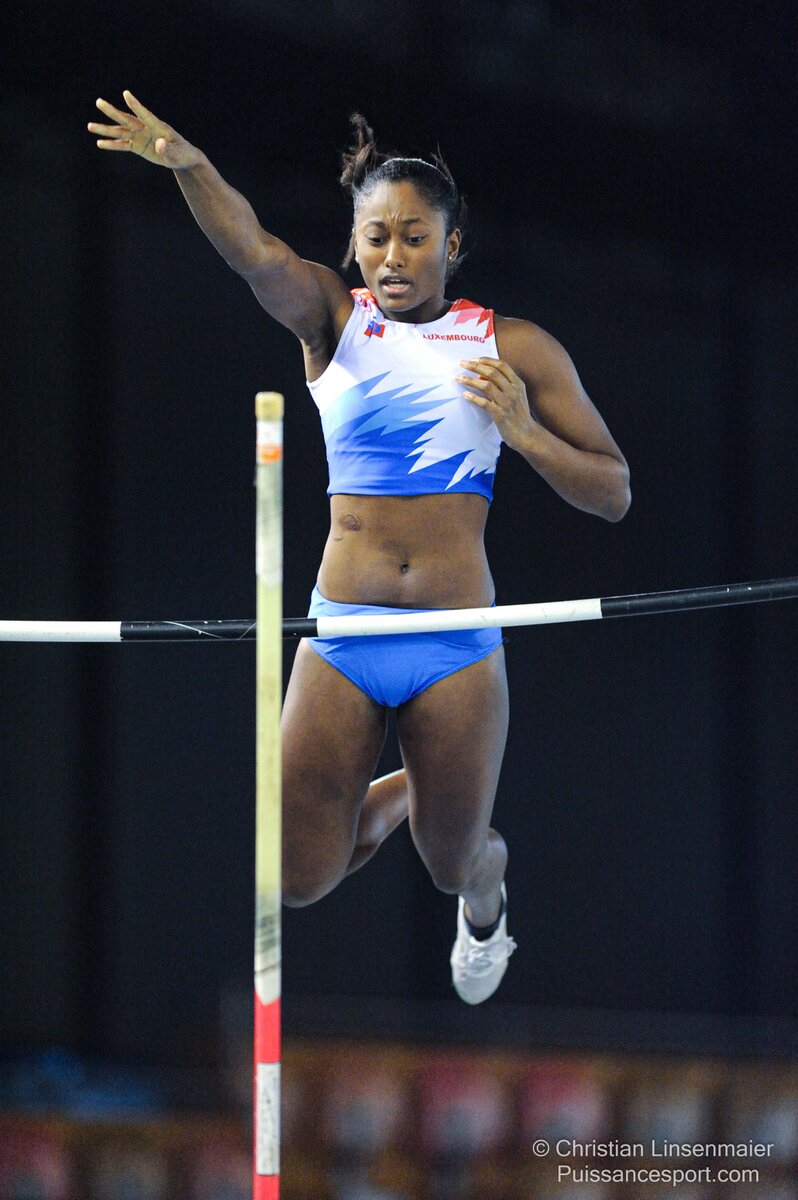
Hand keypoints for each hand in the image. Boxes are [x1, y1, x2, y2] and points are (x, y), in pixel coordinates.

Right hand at [87, 90, 202, 169]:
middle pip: (127, 119)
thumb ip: (168, 150)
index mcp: (158, 126)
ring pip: (121, 131)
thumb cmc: (182, 153)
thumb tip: (159, 144)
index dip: (136, 105)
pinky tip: (99, 143)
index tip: (126, 94)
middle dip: (113, 112)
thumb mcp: (178, 154)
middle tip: (98, 102)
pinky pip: (123, 145)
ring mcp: (140, 136)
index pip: (145, 114)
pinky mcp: (138, 146)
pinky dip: (112, 145)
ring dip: (106, 129)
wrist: (181, 158)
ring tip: (90, 126)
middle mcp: (146, 128)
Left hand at [456, 357, 536, 449]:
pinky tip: (465, 395)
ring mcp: (507, 403)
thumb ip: (500, 385)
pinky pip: (484, 403)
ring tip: (458, 378)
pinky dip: (473, 398)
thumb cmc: (518, 414)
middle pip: (492, 372)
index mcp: (517, 383)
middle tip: (462, 364)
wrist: (527, 435)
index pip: (501, 365)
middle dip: (475, 366)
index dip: (486, 360)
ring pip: (486, 386)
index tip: (473, 359)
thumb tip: (481, 376)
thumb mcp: (514, 396)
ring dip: (470, 380)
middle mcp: (513, 391)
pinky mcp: (501, 415)